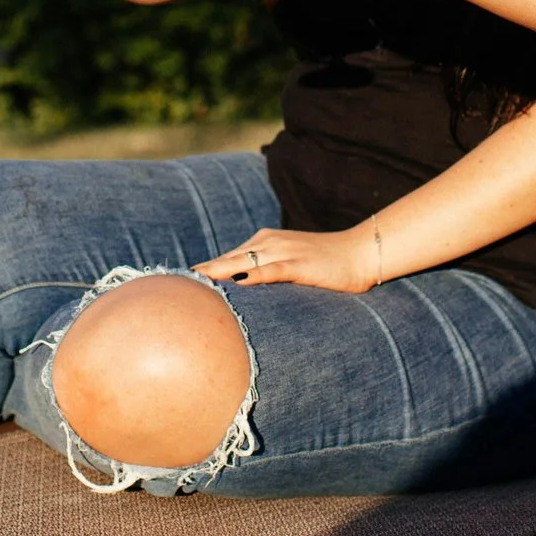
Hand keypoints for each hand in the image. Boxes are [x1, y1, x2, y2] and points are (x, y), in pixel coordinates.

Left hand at [195, 225, 382, 293]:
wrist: (359, 253)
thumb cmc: (326, 263)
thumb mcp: (290, 264)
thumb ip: (267, 273)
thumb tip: (244, 292)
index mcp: (264, 242)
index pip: (227, 257)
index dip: (205, 271)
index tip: (180, 282)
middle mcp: (269, 242)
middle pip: (228, 259)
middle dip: (203, 273)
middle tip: (176, 286)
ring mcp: (284, 251)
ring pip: (243, 262)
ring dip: (219, 273)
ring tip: (195, 285)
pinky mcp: (299, 263)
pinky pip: (271, 270)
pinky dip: (253, 276)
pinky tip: (237, 283)